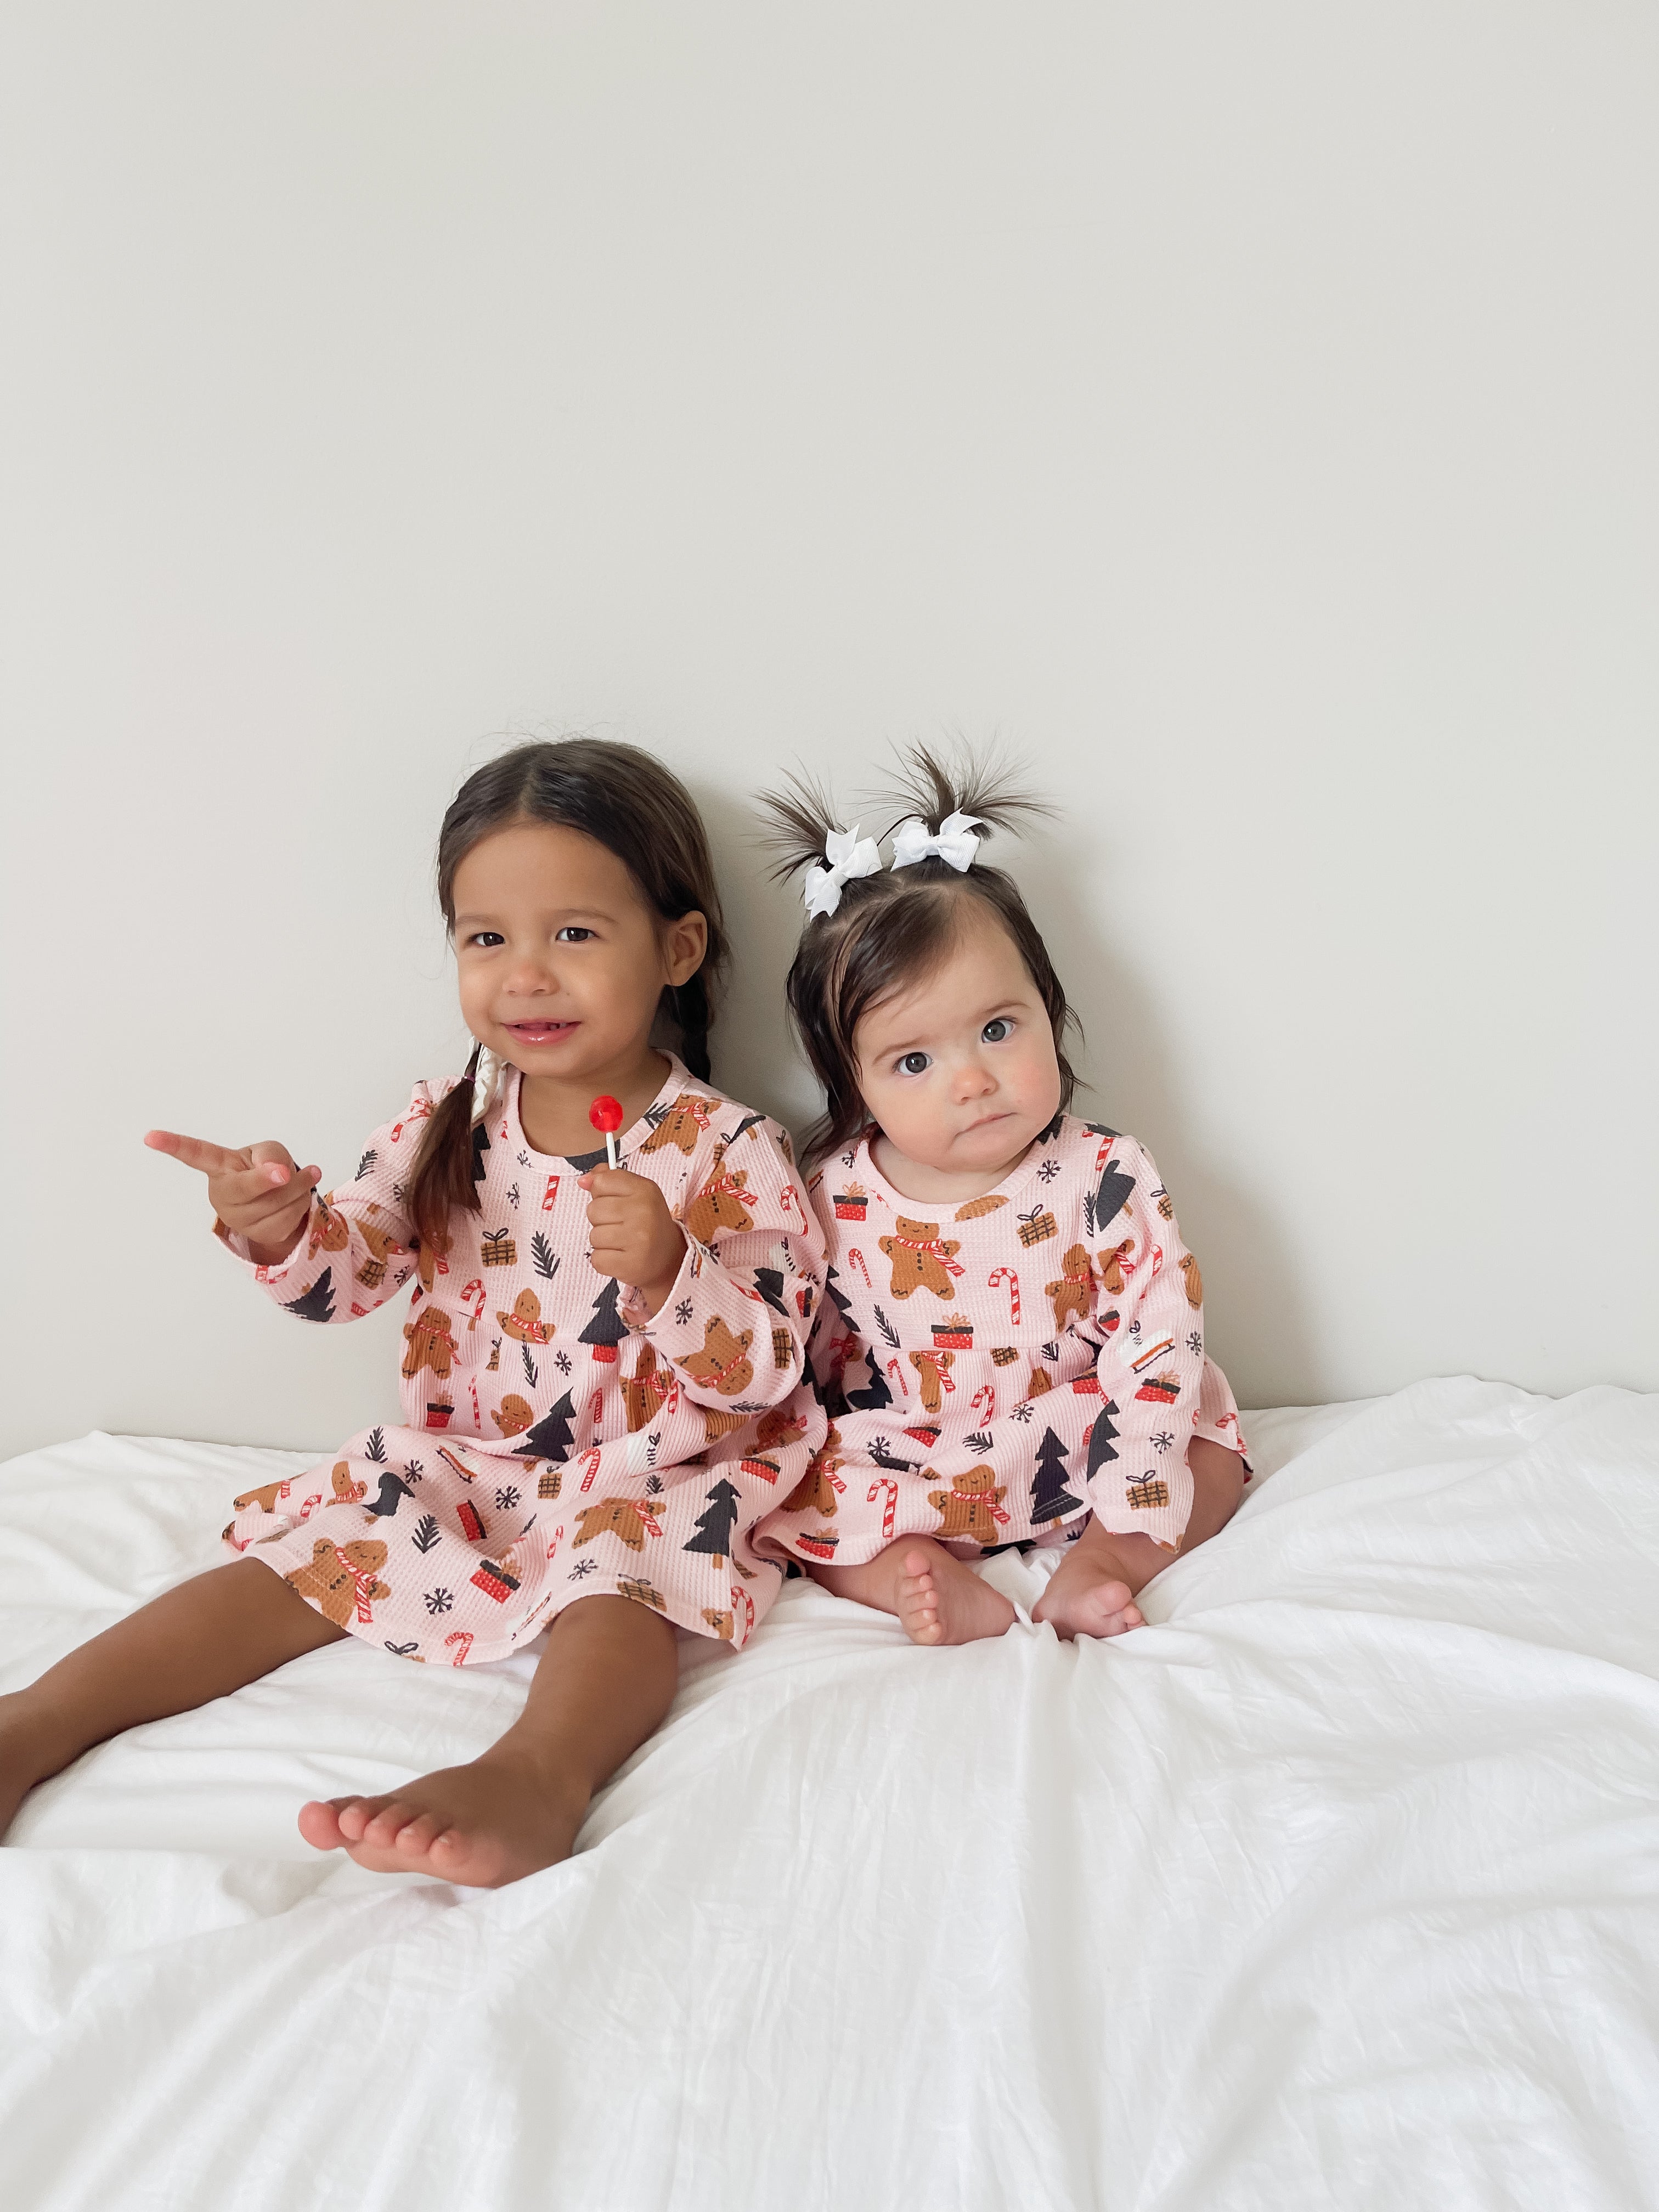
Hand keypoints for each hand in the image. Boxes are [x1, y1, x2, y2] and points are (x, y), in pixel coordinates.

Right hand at [145, 1129, 319, 1265]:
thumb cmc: (266, 1166)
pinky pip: (288, 1219)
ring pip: (277, 1202)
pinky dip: (301, 1204)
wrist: (277, 1199)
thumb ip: (270, 1154)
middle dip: (267, 1180)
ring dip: (298, 1188)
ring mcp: (239, 1218)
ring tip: (297, 1179)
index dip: (173, 1145)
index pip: (194, 1154)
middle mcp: (223, 1193)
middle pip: (244, 1188)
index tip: (150, 1136)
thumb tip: (275, 1172)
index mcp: (219, 1166)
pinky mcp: (258, 1235)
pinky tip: (296, 1198)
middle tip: (285, 1172)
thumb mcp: (269, 1151)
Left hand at [579, 1167, 686, 1315]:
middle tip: (621, 1226)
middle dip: (601, 1220)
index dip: (602, 1194)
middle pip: (593, 1209)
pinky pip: (596, 1259)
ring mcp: (638, 1239)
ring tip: (622, 1242)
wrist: (668, 1258)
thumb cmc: (646, 1223)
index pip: (601, 1181)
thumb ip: (609, 1179)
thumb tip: (584, 1181)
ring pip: (593, 1236)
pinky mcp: (630, 1264)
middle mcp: (644, 1212)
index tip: (615, 1202)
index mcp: (645, 1190)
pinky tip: (621, 1257)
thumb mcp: (635, 1193)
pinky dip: (604, 1260)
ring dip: (603, 1242)